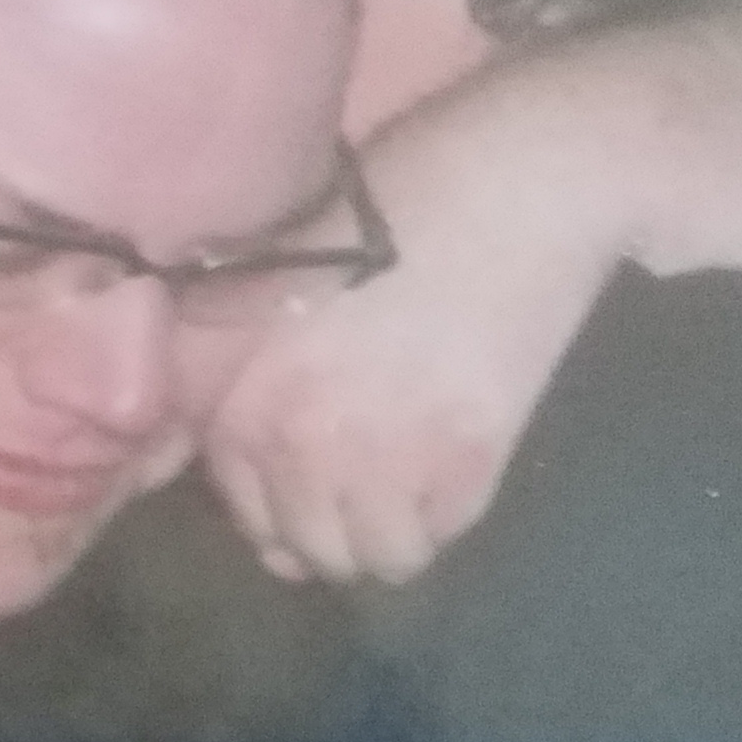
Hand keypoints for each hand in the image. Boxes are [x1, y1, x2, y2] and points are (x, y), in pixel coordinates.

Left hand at [200, 90, 624, 584]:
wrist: (517, 183)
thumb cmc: (394, 209)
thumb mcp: (277, 283)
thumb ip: (238, 372)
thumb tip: (224, 488)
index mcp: (243, 395)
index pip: (243, 508)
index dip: (280, 503)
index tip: (314, 476)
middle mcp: (297, 442)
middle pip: (307, 547)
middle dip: (334, 525)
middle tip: (372, 474)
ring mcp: (381, 459)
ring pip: (375, 557)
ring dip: (391, 531)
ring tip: (413, 476)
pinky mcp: (464, 462)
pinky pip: (440, 535)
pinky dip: (445, 514)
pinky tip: (455, 461)